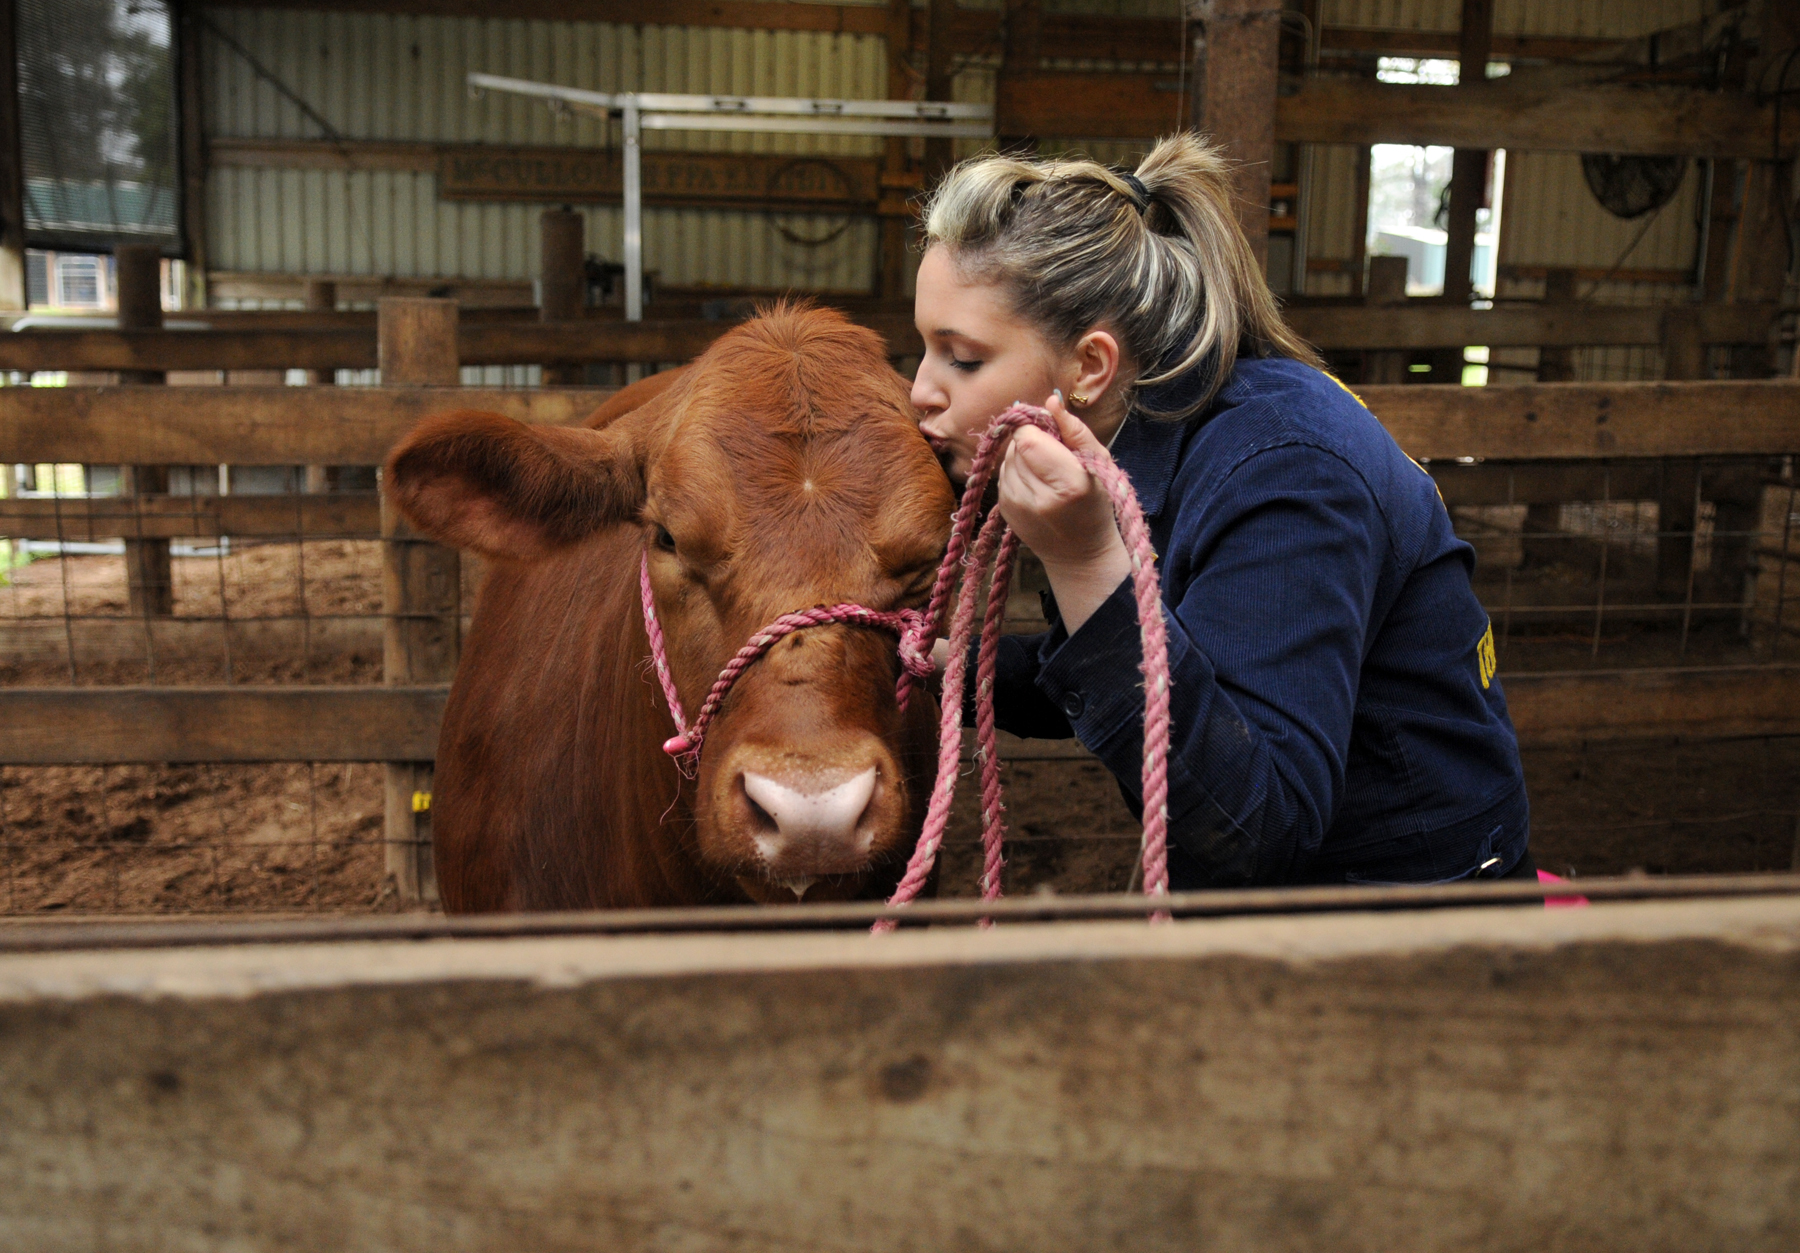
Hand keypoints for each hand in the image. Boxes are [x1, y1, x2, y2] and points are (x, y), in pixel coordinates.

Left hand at [995, 392, 1132, 633]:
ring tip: (1045, 475)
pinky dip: (1017, 474)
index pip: (1027, 438)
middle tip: (1053, 459)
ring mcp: (1016, 508)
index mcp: (1066, 484)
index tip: (1053, 436)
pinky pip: (1003, 475)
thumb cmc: (1096, 504)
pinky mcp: (1004, 512)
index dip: (1037, 430)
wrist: (1081, 553)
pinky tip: (1036, 486)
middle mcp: (1036, 497)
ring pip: (1006, 460)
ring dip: (1023, 459)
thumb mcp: (1097, 462)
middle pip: (1015, 446)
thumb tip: (1050, 400)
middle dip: (1031, 444)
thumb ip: (1074, 430)